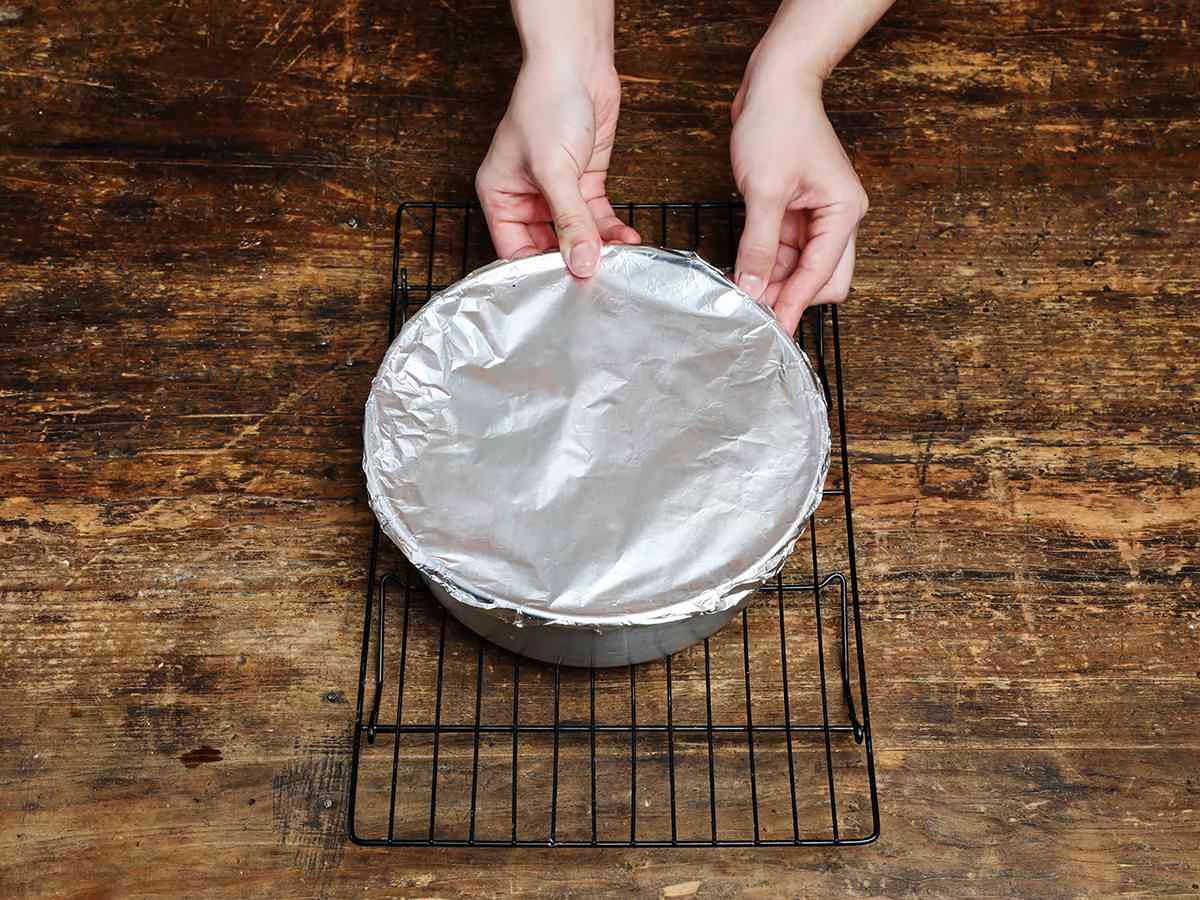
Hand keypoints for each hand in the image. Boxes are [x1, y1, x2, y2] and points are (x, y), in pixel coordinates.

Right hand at [476, 60, 639, 277]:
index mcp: (500, 195)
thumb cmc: (547, 103)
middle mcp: (526, 197)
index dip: (537, 270)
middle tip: (596, 282)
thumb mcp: (554, 170)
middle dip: (573, 261)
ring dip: (597, 248)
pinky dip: (612, 231)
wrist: (578, 64)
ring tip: (617, 263)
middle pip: (548, 246)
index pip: (514, 250)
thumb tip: (582, 263)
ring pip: (577, 234)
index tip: (563, 289)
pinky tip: (626, 242)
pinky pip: (597, 218)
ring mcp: (557, 192)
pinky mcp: (585, 183)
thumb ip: (570, 221)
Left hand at [730, 48, 868, 334]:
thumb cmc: (778, 124)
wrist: (773, 84)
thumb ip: (759, 246)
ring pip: (799, 269)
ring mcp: (817, 216)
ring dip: (774, 282)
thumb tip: (753, 290)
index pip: (821, 274)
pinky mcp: (795, 212)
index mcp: (843, 212)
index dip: (794, 303)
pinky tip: (743, 275)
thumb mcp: (764, 191)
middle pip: (821, 280)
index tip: (773, 330)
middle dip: (789, 297)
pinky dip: (766, 264)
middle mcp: (837, 218)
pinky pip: (784, 251)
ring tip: (741, 297)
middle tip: (753, 315)